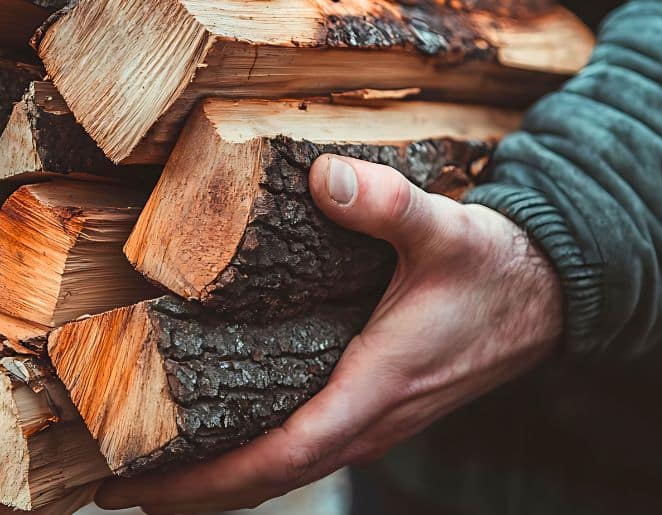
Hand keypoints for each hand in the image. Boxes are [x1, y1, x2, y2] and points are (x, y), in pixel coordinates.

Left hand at [96, 154, 563, 512]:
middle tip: (113, 489)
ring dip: (216, 481)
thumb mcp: (445, 229)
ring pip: (283, 470)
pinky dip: (252, 459)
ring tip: (149, 477)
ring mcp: (370, 420)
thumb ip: (389, 203)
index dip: (205, 480)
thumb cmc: (494, 268)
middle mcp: (368, 420)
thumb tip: (326, 177)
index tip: (136, 488)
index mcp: (374, 389)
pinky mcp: (372, 407)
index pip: (279, 456)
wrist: (548, 294)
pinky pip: (301, 449)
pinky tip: (218, 441)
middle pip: (266, 480)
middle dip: (190, 493)